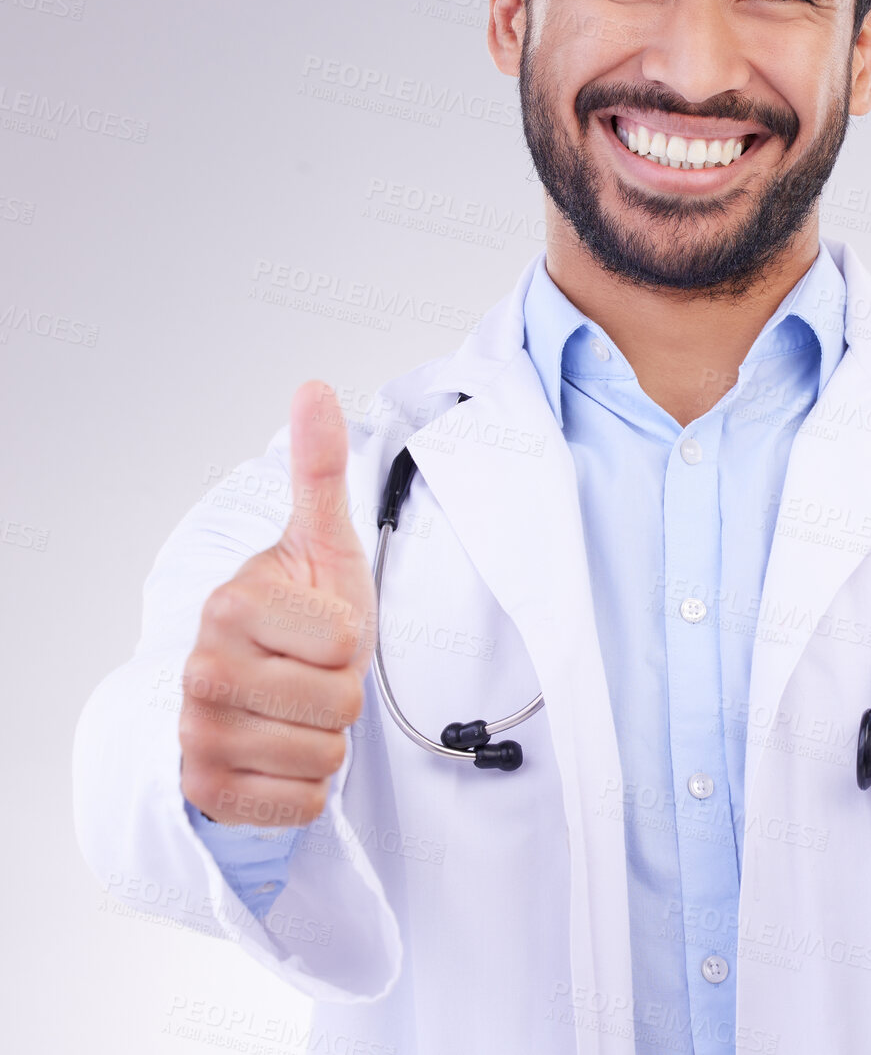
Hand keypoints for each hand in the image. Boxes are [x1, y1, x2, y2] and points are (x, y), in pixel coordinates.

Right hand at [179, 381, 375, 826]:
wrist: (262, 690)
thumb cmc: (304, 616)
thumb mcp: (322, 543)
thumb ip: (319, 470)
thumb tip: (315, 388)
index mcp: (232, 603)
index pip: (346, 643)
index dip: (351, 640)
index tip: (321, 630)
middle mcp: (201, 669)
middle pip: (338, 704)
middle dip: (342, 693)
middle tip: (312, 675)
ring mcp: (195, 733)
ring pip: (322, 758)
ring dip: (326, 739)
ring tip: (298, 711)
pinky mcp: (202, 792)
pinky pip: (297, 806)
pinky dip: (305, 788)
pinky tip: (280, 755)